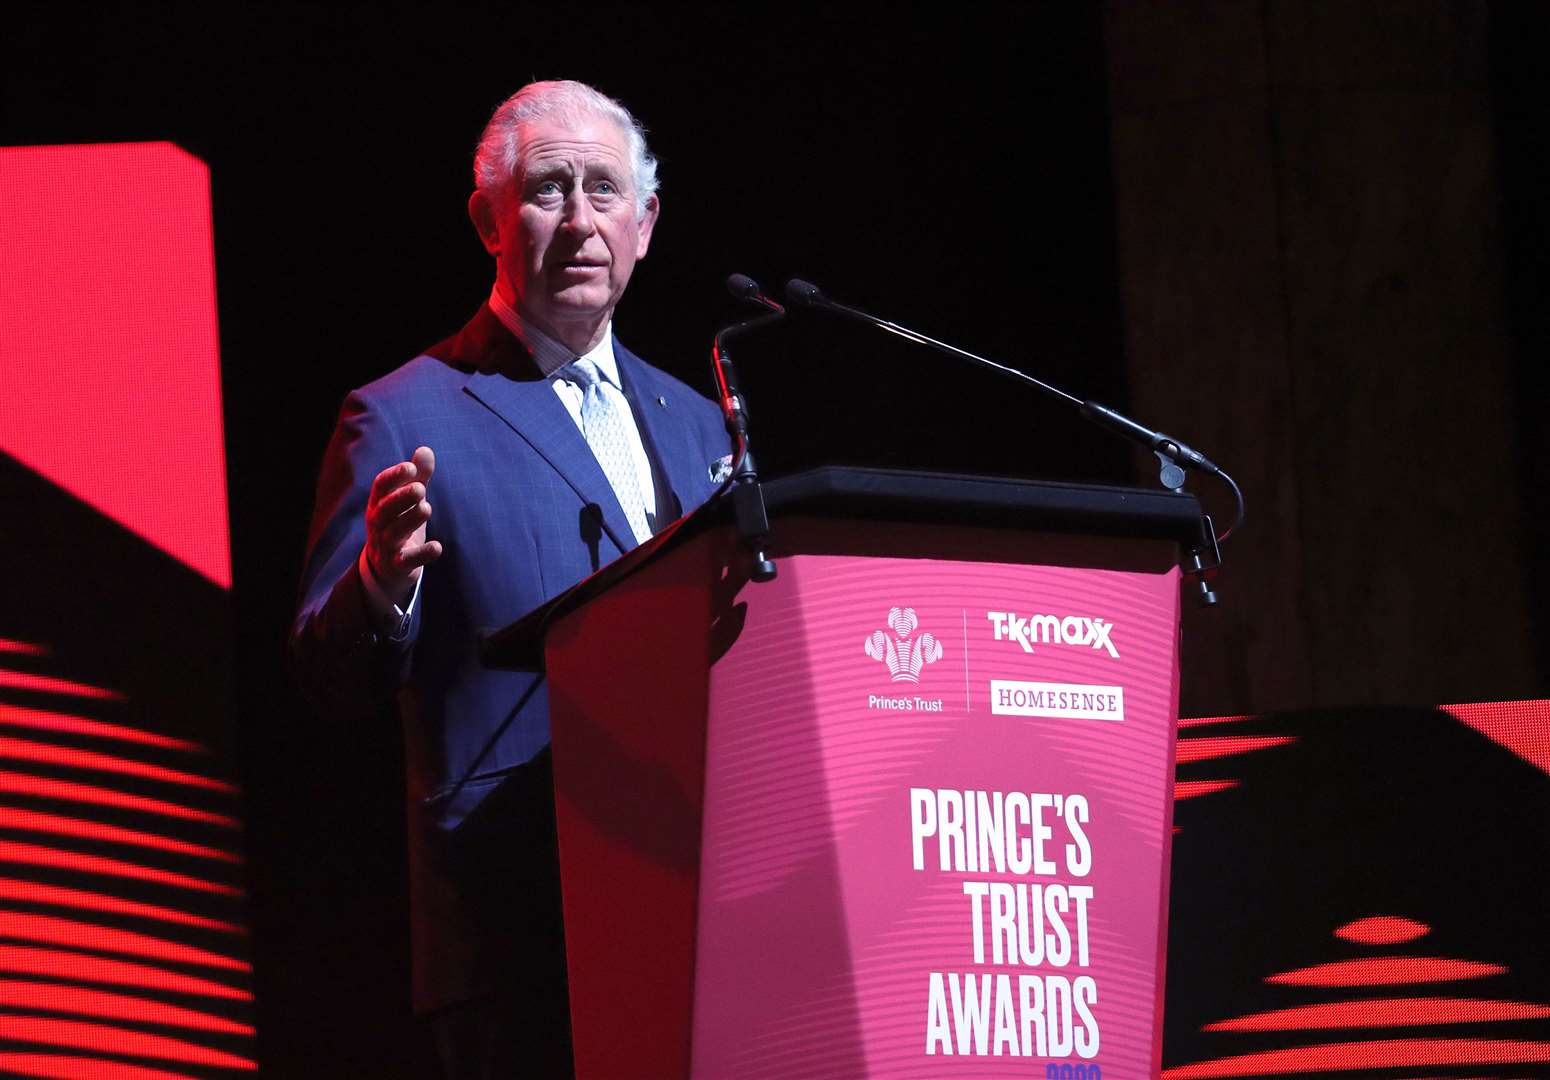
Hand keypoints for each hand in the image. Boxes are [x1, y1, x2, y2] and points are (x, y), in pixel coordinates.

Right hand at [364, 446, 442, 604]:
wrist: (386, 569)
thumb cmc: (398, 524)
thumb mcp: (407, 501)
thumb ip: (418, 476)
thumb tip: (425, 449)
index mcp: (378, 504)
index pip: (380, 487)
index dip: (393, 477)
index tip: (411, 468)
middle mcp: (378, 524)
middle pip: (384, 510)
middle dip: (400, 498)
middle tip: (420, 488)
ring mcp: (386, 546)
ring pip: (393, 533)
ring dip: (409, 520)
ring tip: (426, 508)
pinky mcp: (397, 566)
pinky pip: (406, 560)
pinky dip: (421, 554)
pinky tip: (437, 547)